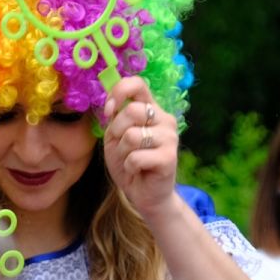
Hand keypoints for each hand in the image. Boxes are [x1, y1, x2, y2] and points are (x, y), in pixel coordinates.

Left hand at [101, 77, 178, 222]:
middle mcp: (164, 119)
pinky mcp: (169, 157)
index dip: (118, 93)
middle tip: (122, 146)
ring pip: (132, 136)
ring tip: (131, 161)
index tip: (109, 111)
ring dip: (123, 152)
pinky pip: (135, 157)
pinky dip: (129, 167)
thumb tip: (113, 107)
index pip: (137, 84)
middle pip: (132, 110)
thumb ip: (115, 118)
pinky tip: (138, 171)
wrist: (144, 195)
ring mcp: (170, 138)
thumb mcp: (115, 137)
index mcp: (151, 109)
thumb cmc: (129, 164)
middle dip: (117, 130)